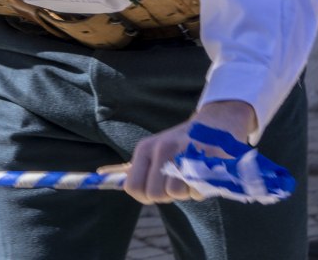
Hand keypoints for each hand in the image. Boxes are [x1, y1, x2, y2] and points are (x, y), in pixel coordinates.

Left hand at [99, 100, 256, 204]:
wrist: (216, 121)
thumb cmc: (181, 143)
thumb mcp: (153, 149)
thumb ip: (131, 167)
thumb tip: (101, 174)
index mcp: (145, 148)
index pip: (133, 187)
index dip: (145, 195)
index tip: (157, 188)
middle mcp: (161, 148)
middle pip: (155, 194)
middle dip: (168, 195)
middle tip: (178, 181)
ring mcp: (183, 151)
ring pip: (177, 193)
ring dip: (187, 192)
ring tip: (192, 175)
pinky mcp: (206, 156)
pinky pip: (198, 188)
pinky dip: (202, 188)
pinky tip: (205, 173)